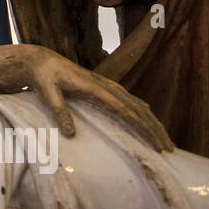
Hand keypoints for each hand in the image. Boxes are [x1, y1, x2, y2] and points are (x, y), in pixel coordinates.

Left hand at [12, 46, 173, 150]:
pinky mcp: (102, 86)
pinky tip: (147, 115)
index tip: (154, 142)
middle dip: (154, 128)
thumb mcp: (46, 93)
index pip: (124, 110)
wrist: (40, 60)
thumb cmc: (43, 77)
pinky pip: (127, 99)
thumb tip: (71, 134)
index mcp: (94, 88)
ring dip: (151, 121)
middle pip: (137, 108)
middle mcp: (105, 85)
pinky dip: (141, 109)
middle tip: (168, 147)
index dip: (141, 126)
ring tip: (163, 138)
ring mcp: (105, 84)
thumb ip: (58, 111)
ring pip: (136, 103)